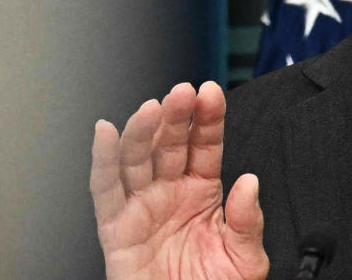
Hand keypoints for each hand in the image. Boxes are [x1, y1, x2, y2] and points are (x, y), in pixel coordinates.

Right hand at [90, 81, 268, 279]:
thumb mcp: (245, 258)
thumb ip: (248, 221)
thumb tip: (250, 183)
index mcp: (202, 193)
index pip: (205, 146)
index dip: (208, 119)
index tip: (210, 92)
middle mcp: (170, 193)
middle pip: (170, 145)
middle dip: (176, 116)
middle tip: (183, 93)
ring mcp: (142, 208)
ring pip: (137, 159)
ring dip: (143, 131)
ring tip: (153, 108)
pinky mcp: (116, 230)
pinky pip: (105, 190)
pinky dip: (102, 160)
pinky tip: (106, 133)